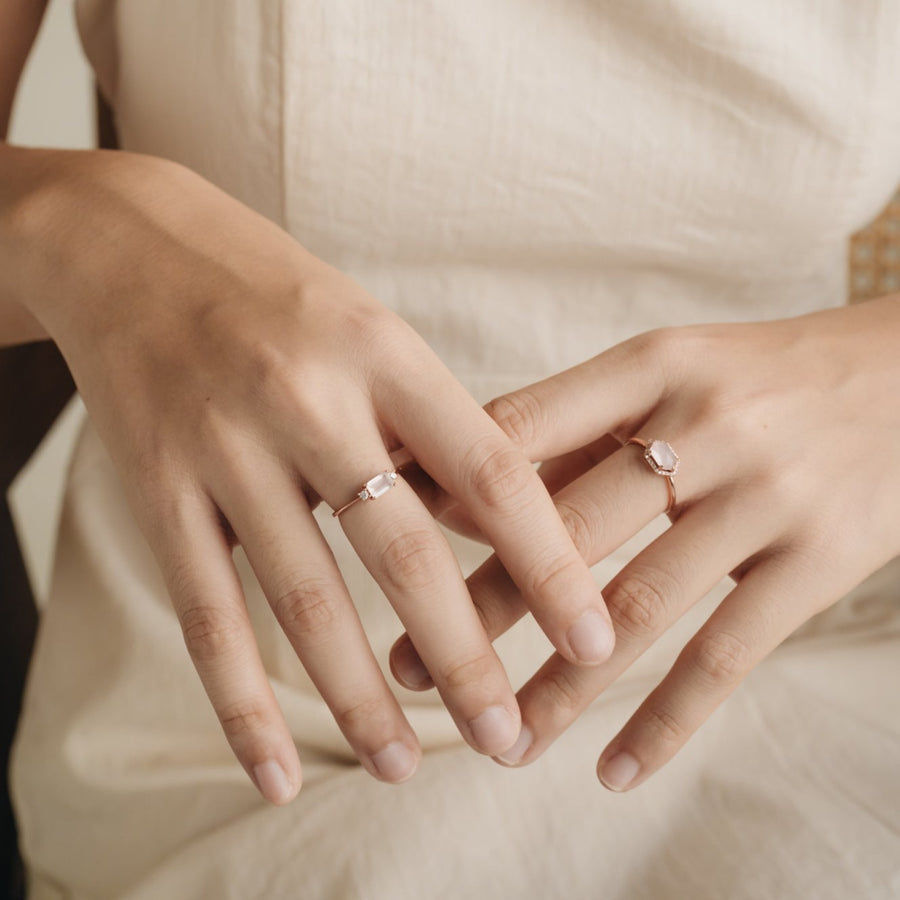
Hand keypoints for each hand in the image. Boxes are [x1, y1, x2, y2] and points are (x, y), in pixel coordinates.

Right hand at [6, 148, 615, 801]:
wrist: (134, 246)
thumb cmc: (280, 298)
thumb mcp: (374, 334)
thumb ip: (433, 427)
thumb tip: (508, 529)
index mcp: (383, 354)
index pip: (490, 472)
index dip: (552, 563)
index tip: (594, 641)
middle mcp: (306, 399)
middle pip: (404, 553)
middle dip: (465, 659)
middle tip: (508, 739)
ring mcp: (224, 447)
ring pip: (304, 599)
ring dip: (360, 698)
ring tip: (404, 767)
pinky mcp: (157, 490)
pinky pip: (207, 613)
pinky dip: (243, 703)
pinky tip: (278, 771)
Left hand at [392, 296, 899, 789]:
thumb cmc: (758, 377)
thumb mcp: (671, 370)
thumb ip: (574, 426)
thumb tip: (461, 485)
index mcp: (651, 367)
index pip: (519, 430)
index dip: (439, 487)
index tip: (374, 537)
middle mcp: (704, 428)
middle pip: (567, 530)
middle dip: (480, 606)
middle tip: (409, 667)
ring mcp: (764, 497)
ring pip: (639, 608)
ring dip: (560, 685)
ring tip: (501, 739)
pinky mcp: (818, 562)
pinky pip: (729, 656)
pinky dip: (667, 721)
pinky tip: (612, 771)